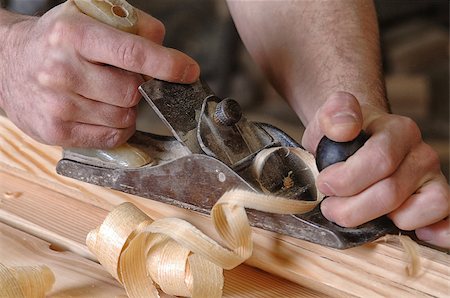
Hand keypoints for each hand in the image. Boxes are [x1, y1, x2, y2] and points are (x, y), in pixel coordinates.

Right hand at [0, 2, 199, 147]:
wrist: (6, 62)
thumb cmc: (56, 40)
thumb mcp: (88, 16)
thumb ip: (131, 25)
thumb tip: (164, 44)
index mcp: (73, 35)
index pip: (132, 53)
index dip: (168, 64)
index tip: (189, 70)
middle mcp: (62, 70)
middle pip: (132, 91)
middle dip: (140, 86)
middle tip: (125, 77)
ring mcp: (58, 105)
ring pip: (125, 117)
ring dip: (128, 107)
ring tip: (107, 92)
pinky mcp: (56, 131)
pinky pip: (112, 136)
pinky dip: (119, 126)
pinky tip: (103, 111)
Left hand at [302, 92, 448, 247]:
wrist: (356, 144)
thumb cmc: (344, 137)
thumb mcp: (329, 119)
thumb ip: (334, 115)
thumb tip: (344, 129)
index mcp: (399, 130)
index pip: (380, 160)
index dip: (346, 179)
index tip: (325, 183)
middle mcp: (421, 154)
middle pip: (390, 193)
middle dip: (351, 208)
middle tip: (330, 206)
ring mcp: (432, 179)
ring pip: (413, 212)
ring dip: (376, 221)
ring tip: (355, 212)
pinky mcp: (436, 202)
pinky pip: (445, 223)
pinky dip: (428, 231)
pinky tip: (401, 228)